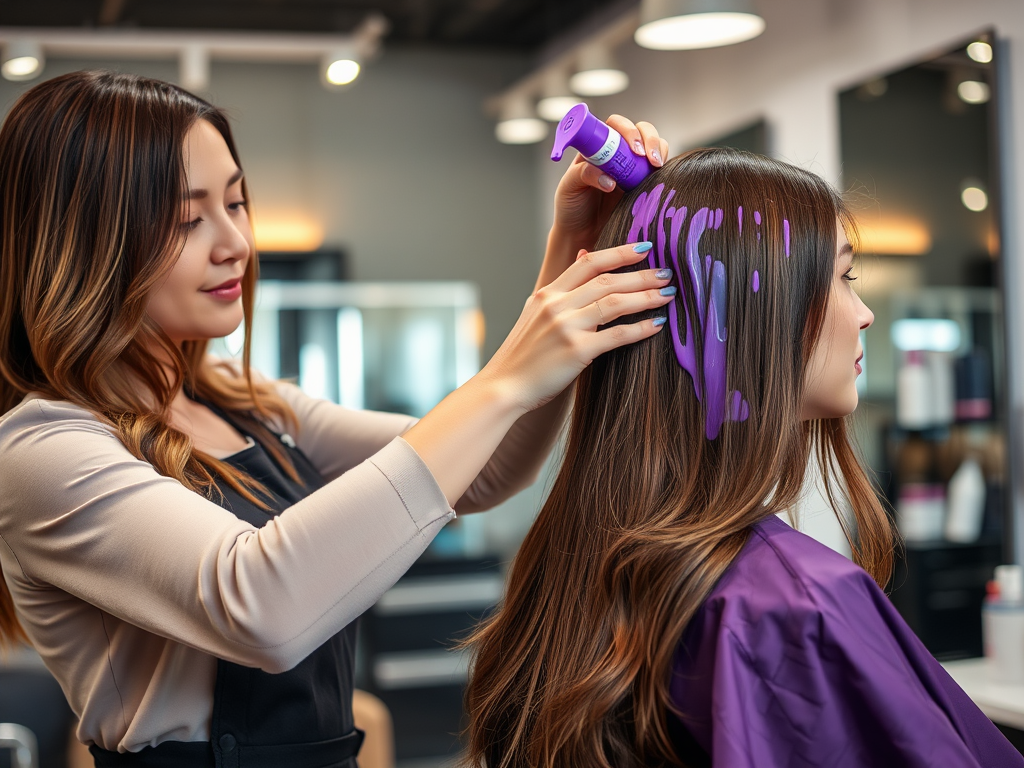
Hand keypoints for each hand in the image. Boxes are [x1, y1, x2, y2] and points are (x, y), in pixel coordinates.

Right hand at [483, 242, 673, 413]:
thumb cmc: (523, 354)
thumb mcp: (536, 312)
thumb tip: (584, 254)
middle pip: (607, 280)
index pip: (589, 262)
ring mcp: (566, 327)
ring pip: (615, 302)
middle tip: (668, 273)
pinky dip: (640, 328)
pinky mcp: (576, 351)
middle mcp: (556, 305)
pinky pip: (616, 335)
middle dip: (642, 274)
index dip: (619, 252)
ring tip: (668, 295)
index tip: (646, 247)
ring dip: (646, 297)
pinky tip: (657, 325)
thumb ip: (562, 288)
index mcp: (547, 293)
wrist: (504, 386)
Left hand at [549, 115, 668, 257]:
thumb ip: (583, 175)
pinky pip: (659, 171)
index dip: (627, 130)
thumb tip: (608, 177)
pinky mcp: (644, 184)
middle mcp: (617, 153)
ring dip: (659, 151)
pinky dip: (664, 170)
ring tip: (656, 167)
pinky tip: (661, 179)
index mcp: (597, 148)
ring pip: (654, 147)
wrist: (582, 235)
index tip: (633, 149)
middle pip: (640, 130)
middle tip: (649, 158)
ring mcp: (633, 168)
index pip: (615, 125)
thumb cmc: (571, 208)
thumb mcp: (568, 188)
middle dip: (649, 138)